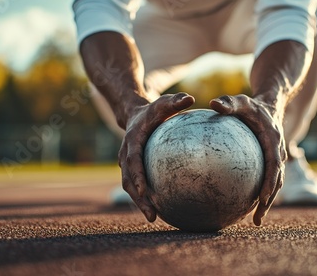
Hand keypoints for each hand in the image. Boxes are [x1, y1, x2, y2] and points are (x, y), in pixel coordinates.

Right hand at [118, 93, 194, 221]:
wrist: (134, 115)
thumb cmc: (152, 110)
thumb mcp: (162, 103)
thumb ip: (175, 101)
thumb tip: (191, 97)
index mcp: (131, 143)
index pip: (132, 162)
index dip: (137, 177)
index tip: (144, 191)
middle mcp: (125, 156)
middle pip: (129, 182)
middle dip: (139, 200)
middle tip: (152, 215)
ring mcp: (126, 164)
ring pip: (130, 187)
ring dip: (140, 203)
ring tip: (155, 217)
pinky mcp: (132, 169)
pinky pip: (138, 185)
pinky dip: (145, 197)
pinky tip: (163, 207)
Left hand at [210, 94, 286, 225]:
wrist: (271, 104)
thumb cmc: (253, 105)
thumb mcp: (242, 101)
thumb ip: (229, 103)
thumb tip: (212, 103)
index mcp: (274, 141)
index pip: (274, 165)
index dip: (270, 182)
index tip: (262, 198)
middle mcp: (278, 152)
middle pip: (277, 181)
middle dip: (269, 201)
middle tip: (257, 219)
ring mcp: (276, 158)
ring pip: (274, 184)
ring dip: (267, 202)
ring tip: (254, 220)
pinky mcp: (270, 162)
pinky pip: (266, 179)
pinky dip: (260, 192)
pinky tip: (243, 203)